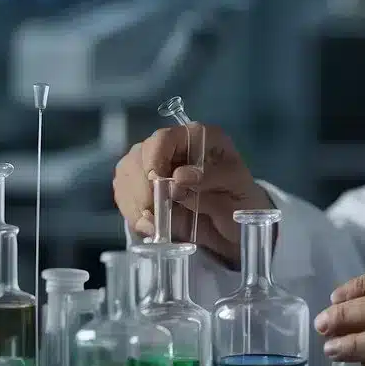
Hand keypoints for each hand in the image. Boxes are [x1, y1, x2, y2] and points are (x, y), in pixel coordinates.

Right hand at [113, 123, 272, 267]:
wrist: (234, 227)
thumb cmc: (240, 201)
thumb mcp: (238, 188)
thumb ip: (212, 178)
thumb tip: (179, 176)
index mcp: (198, 137)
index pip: (165, 138)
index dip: (155, 158)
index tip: (156, 182)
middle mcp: (172, 147)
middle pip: (138, 156)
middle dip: (142, 187)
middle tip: (155, 212)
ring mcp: (153, 166)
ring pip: (125, 175)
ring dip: (135, 203)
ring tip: (155, 224)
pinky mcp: (142, 188)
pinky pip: (124, 196)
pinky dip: (132, 214)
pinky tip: (150, 227)